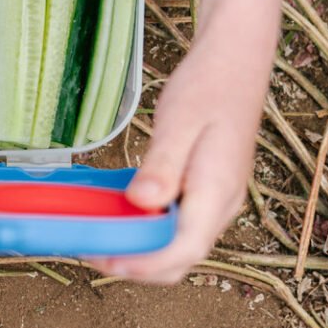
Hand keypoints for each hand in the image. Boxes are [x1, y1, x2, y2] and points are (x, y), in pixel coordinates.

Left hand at [93, 35, 268, 283]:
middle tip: (91, 250)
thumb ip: (161, 167)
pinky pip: (177, 224)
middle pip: (180, 258)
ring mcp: (217, 200)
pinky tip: (119, 213)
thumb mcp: (178, 123)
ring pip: (178, 244)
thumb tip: (141, 204)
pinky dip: (148, 228)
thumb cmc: (207, 87)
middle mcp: (222, 205)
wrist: (236, 62)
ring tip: (98, 236)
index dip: (143, 265)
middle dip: (137, 264)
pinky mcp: (206, 191)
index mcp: (218, 191)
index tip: (104, 261)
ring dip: (140, 249)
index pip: (184, 250)